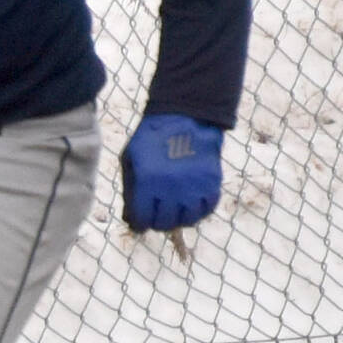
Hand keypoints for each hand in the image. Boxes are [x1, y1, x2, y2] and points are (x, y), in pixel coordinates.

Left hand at [121, 113, 223, 231]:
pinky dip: (199, 211)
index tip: (141, 223)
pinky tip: (191, 205)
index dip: (140, 225)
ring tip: (175, 212)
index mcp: (147, 182)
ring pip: (188, 220)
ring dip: (180, 219)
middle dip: (158, 222)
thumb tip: (130, 217)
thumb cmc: (151, 139)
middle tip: (158, 216)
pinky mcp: (212, 183)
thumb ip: (130, 188)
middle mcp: (171, 189)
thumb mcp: (130, 159)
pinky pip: (208, 209)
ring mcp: (194, 187)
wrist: (185, 117)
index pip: (143, 219)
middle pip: (165, 223)